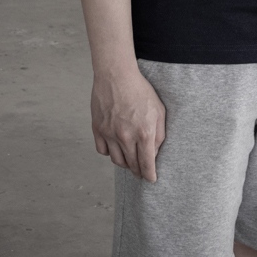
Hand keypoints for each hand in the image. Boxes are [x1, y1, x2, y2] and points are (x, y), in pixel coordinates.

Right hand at [91, 65, 165, 182]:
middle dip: (138, 171)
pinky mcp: (98, 129)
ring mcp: (110, 134)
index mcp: (144, 132)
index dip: (149, 175)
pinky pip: (102, 150)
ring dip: (124, 164)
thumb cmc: (140, 91)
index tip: (151, 180)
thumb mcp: (159, 110)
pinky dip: (109, 152)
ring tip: (129, 160)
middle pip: (131, 164)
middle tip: (141, 173)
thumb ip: (159, 134)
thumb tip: (155, 152)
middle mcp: (126, 137)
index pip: (146, 163)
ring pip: (116, 160)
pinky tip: (115, 148)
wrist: (116, 76)